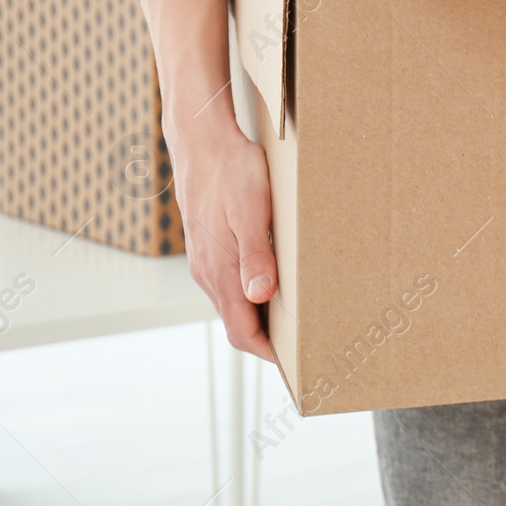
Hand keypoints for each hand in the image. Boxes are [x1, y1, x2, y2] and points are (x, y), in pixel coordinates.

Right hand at [172, 118, 277, 360]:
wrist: (203, 142)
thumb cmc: (232, 172)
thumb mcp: (250, 212)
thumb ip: (254, 255)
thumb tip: (260, 295)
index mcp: (219, 271)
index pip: (242, 331)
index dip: (267, 352)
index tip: (295, 363)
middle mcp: (208, 272)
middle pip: (237, 322)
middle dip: (266, 340)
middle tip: (302, 347)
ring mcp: (205, 259)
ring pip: (232, 302)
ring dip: (259, 316)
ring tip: (294, 319)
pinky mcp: (208, 245)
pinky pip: (228, 281)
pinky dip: (250, 293)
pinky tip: (273, 281)